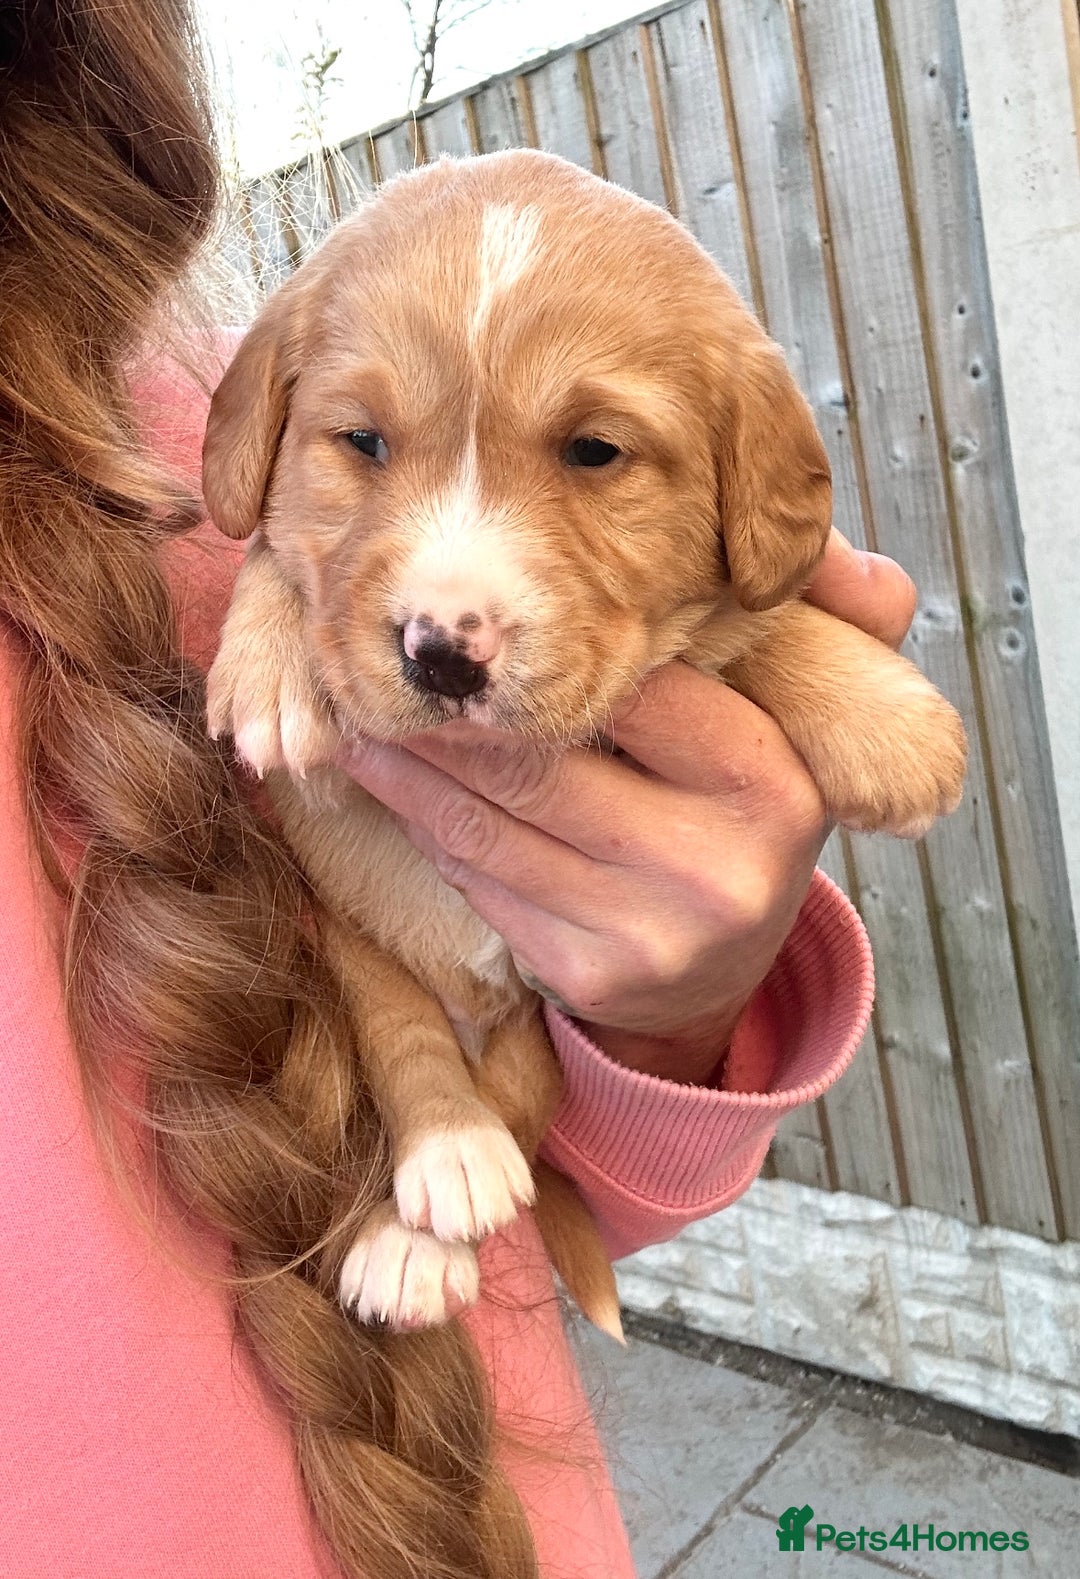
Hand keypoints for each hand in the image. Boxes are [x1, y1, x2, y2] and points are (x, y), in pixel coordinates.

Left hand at [339, 531, 915, 1084]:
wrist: (723, 971)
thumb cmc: (736, 816)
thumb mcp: (792, 724)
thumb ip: (827, 632)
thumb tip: (865, 569)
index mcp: (771, 784)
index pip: (633, 689)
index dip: (544, 649)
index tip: (479, 611)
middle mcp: (715, 868)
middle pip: (540, 764)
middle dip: (447, 712)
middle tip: (376, 657)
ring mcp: (647, 934)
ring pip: (490, 826)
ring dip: (408, 767)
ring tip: (355, 713)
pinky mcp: (587, 977)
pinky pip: (481, 882)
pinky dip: (426, 823)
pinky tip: (390, 782)